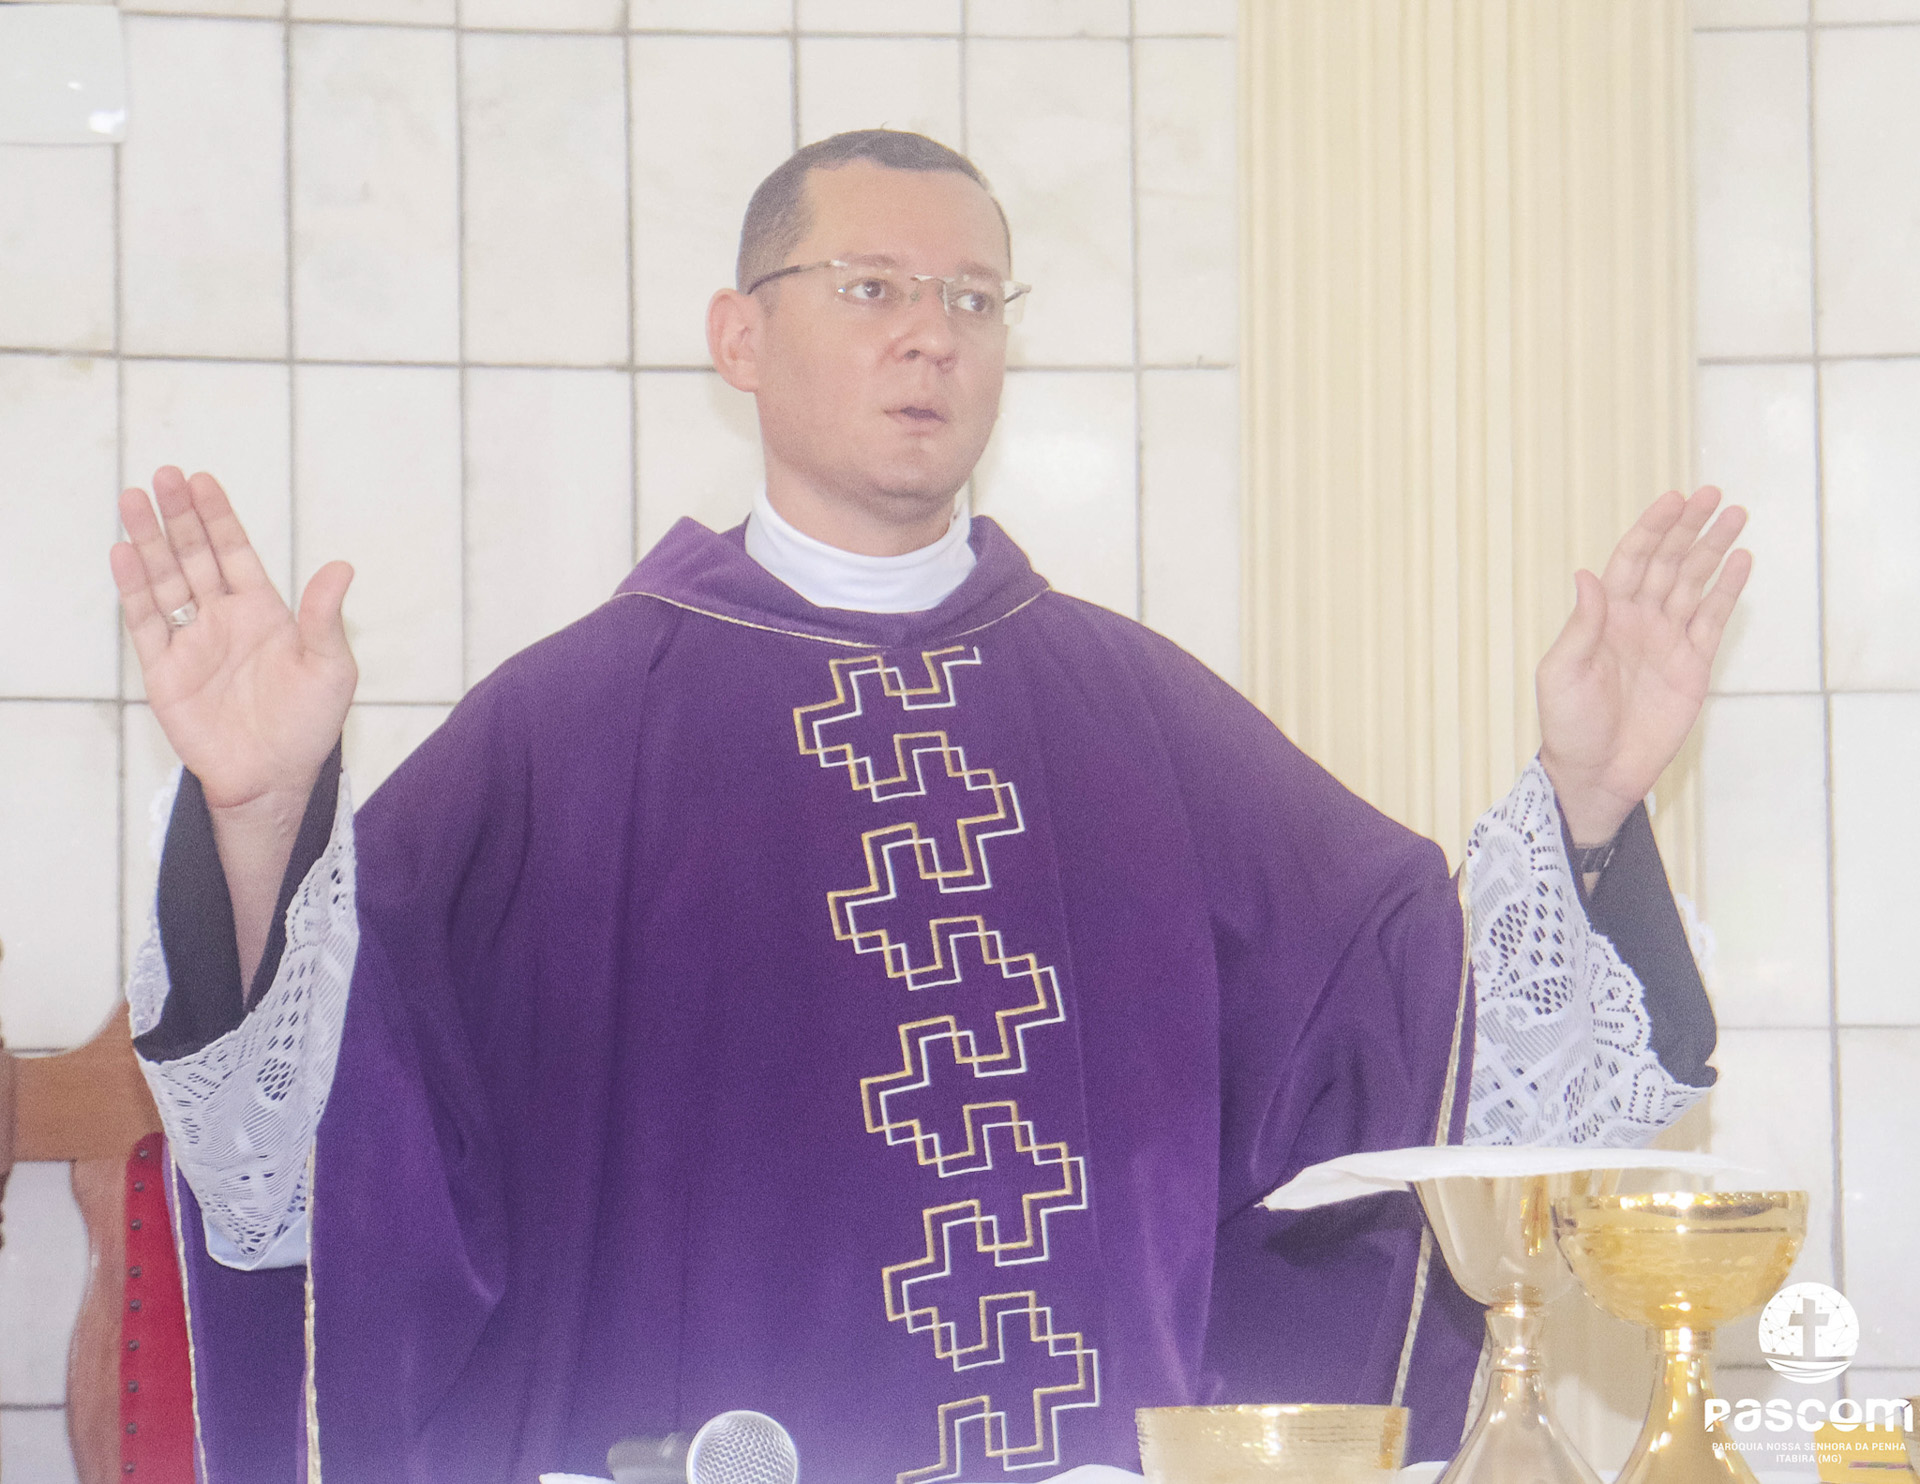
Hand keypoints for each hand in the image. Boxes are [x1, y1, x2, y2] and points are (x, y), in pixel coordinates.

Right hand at [111, 468, 357, 813]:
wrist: (274, 778)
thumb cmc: (310, 725)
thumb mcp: (331, 668)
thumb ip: (325, 618)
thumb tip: (342, 566)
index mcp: (264, 612)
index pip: (236, 553)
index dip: (218, 517)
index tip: (202, 479)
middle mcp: (223, 619)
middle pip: (194, 557)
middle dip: (179, 517)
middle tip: (163, 475)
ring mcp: (191, 642)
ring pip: (164, 580)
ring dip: (148, 541)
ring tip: (131, 499)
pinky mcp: (164, 672)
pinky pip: (145, 623)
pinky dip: (133, 589)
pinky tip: (123, 554)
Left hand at [1536, 486, 1750, 845]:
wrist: (1597, 772)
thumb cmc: (1569, 725)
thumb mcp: (1563, 672)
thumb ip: (1582, 624)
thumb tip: (1587, 574)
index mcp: (1604, 616)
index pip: (1632, 560)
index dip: (1652, 529)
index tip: (1674, 500)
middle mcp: (1638, 621)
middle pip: (1669, 563)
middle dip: (1690, 529)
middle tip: (1714, 495)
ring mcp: (1667, 641)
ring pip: (1695, 584)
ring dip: (1714, 550)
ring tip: (1736, 516)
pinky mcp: (1693, 666)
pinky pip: (1713, 619)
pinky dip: (1728, 590)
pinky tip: (1741, 561)